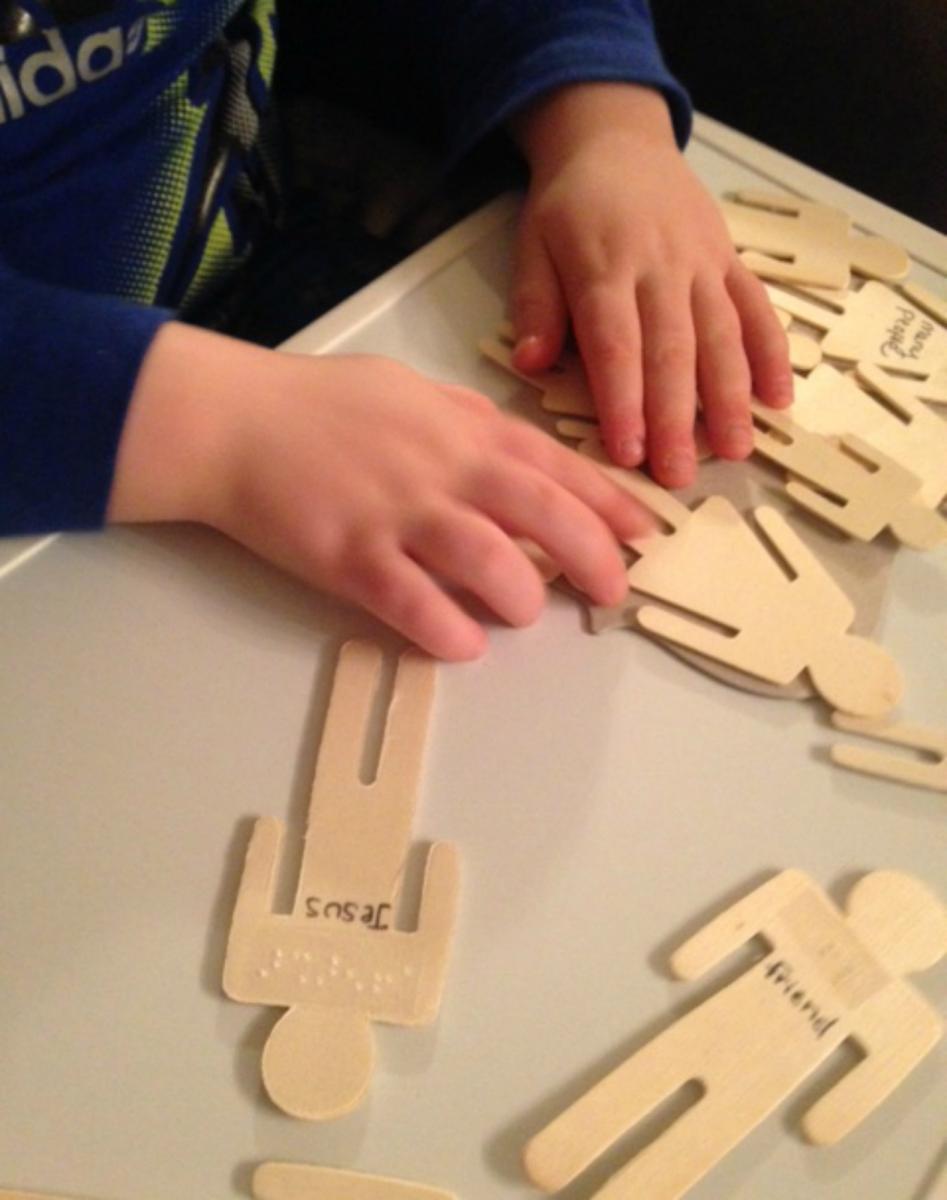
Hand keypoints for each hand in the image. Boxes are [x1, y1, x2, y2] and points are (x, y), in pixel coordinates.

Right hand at [109, 323, 649, 659]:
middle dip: (593, 557)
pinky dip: (449, 630)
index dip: (609, 503)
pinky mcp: (350, 557)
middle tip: (611, 592)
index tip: (644, 536)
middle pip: (543, 514)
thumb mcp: (408, 388)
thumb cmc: (319, 403)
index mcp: (461, 427)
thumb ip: (467, 418)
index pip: (555, 465)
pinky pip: (415, 603)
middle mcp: (441, 467)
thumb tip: (515, 445)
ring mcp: (396, 513)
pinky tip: (465, 644)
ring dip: (522, 595)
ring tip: (524, 610)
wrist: (232, 421)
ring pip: (489, 560)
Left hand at [509, 83, 792, 487]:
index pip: (616, 345)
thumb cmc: (569, 205)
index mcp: (605, 267)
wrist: (616, 138)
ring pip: (722, 336)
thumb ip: (535, 305)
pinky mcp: (731, 259)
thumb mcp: (534, 244)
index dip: (624, 401)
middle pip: (673, 351)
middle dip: (678, 418)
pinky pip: (757, 308)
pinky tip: (778, 399)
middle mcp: (661, 267)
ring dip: (731, 397)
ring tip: (734, 451)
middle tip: (680, 475)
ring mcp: (703, 263)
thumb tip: (528, 362)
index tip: (629, 452)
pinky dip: (772, 353)